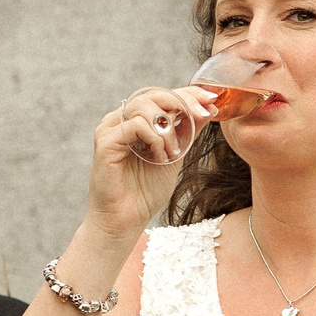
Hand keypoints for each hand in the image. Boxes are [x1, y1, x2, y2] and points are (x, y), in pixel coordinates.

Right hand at [86, 86, 211, 241]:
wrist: (125, 221)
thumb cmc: (145, 192)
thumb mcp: (174, 156)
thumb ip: (186, 133)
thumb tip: (208, 110)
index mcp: (134, 121)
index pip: (161, 96)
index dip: (187, 93)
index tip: (211, 99)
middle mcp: (119, 120)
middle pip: (153, 95)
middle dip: (183, 102)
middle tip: (203, 114)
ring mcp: (110, 129)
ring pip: (143, 105)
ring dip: (167, 129)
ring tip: (172, 153)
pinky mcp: (105, 142)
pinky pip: (136, 125)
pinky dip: (154, 139)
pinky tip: (159, 158)